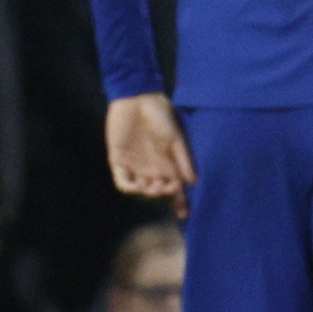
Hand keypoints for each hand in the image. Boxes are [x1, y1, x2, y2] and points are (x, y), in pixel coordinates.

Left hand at [105, 92, 195, 216]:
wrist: (137, 98)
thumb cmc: (160, 116)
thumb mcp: (175, 137)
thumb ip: (183, 159)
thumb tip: (194, 182)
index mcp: (168, 164)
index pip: (174, 189)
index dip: (180, 202)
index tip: (184, 212)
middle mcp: (152, 169)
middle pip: (158, 192)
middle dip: (163, 195)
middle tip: (166, 187)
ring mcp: (135, 166)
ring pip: (141, 190)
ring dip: (148, 193)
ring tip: (153, 186)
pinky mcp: (118, 160)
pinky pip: (121, 181)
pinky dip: (129, 187)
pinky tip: (137, 184)